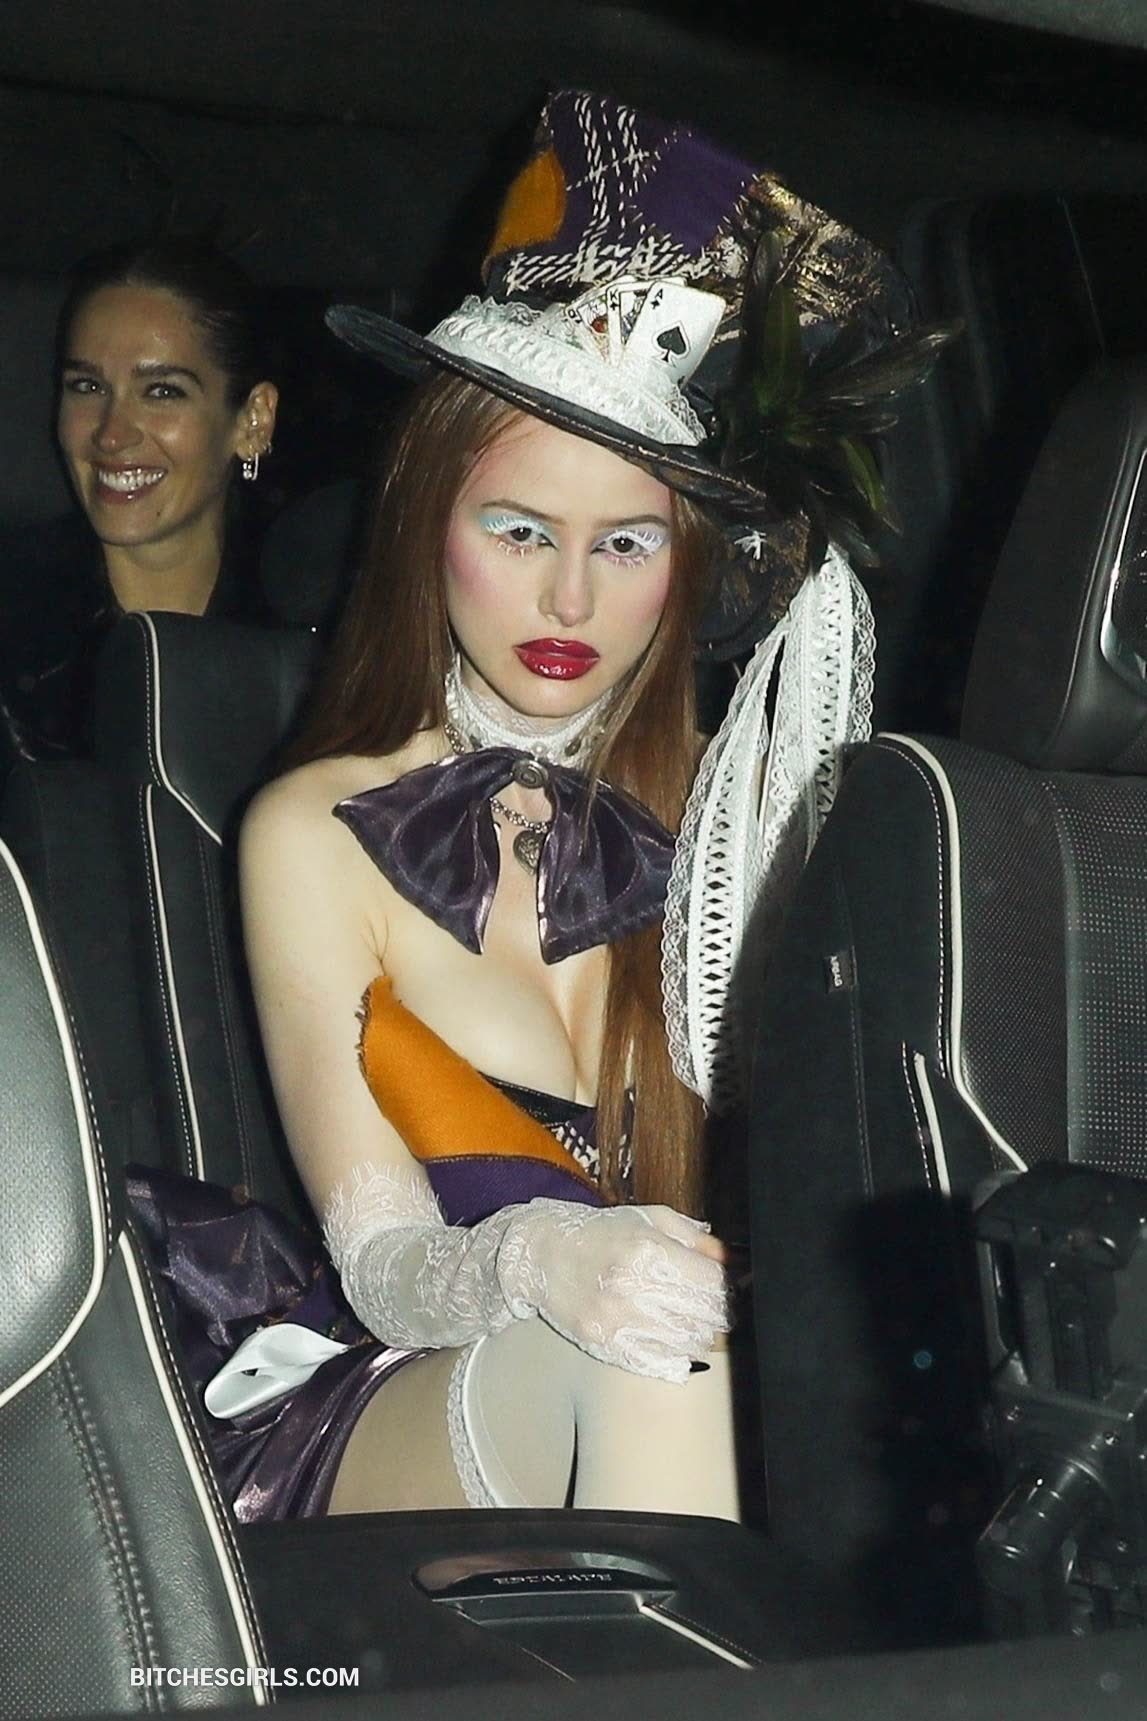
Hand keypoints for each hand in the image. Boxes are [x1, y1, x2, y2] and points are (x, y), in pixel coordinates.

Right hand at [497, 1199, 730, 1383]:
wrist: (544, 1255)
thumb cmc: (601, 1234)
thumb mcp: (649, 1219)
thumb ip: (694, 1238)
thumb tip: (733, 1260)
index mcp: (648, 1251)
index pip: (713, 1282)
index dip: (730, 1287)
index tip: (731, 1288)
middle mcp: (634, 1288)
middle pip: (705, 1315)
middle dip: (720, 1313)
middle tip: (718, 1308)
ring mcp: (619, 1321)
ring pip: (688, 1342)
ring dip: (699, 1334)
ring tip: (693, 1321)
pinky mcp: (606, 1345)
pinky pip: (660, 1362)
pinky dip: (676, 1355)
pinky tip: (672, 1339)